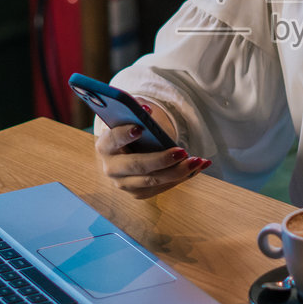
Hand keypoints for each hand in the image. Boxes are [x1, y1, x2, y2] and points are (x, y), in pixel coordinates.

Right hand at [94, 102, 210, 199]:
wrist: (129, 150)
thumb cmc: (131, 130)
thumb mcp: (129, 118)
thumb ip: (134, 112)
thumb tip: (146, 110)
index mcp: (104, 145)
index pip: (112, 139)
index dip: (124, 134)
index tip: (139, 128)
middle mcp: (111, 168)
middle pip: (137, 165)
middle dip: (161, 160)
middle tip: (182, 151)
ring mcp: (124, 184)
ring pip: (153, 180)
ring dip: (178, 172)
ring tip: (198, 161)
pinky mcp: (139, 193)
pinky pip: (162, 187)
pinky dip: (182, 177)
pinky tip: (198, 167)